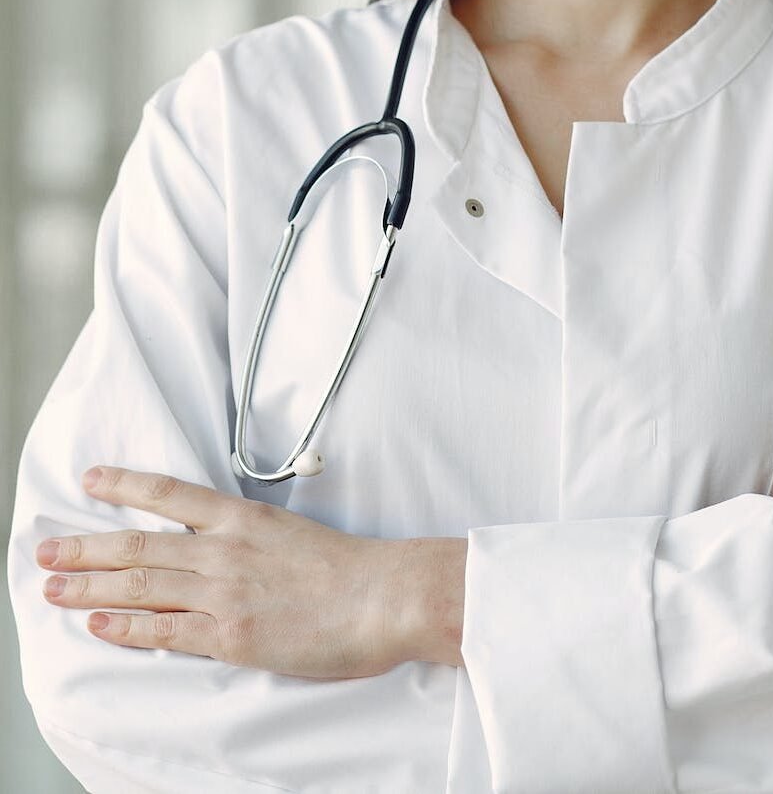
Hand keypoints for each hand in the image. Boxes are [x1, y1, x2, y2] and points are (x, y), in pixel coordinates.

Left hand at [37, 466, 465, 677]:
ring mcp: (223, 593)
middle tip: (47, 549)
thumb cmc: (352, 568)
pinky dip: (127, 626)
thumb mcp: (295, 534)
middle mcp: (224, 550)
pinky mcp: (229, 635)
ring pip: (142, 584)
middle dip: (86, 547)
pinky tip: (99, 622)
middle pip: (139, 544)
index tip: (92, 480)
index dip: (125, 484)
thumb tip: (228, 545)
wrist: (383, 595)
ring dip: (90, 586)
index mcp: (243, 519)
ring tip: (53, 587)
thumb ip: (255, 538)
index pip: (170, 494)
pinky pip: (165, 630)